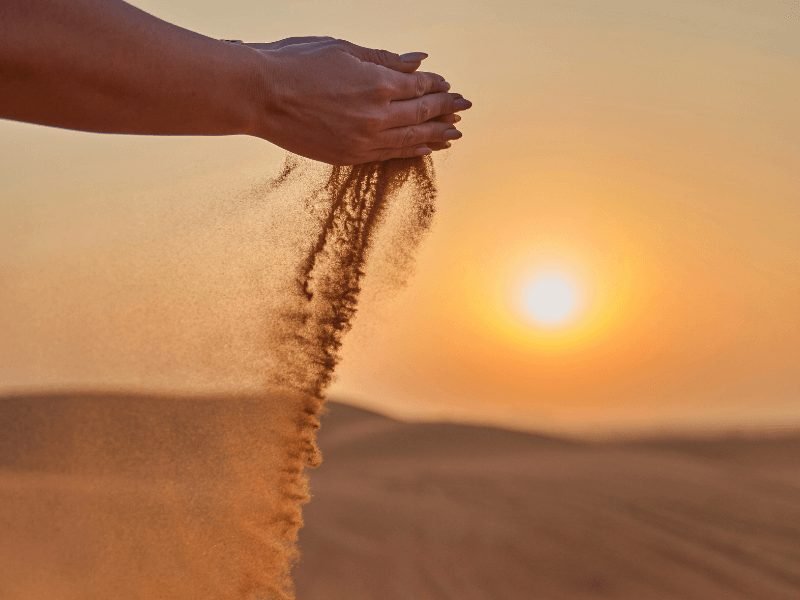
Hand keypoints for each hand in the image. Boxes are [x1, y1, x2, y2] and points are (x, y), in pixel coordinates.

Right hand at [247, 38, 471, 164]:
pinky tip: (425, 149)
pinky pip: (390, 155)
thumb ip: (385, 59)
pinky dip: (411, 151)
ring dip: (436, 135)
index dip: (436, 85)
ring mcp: (364, 140)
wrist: (259, 95)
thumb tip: (419, 61)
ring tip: (454, 134)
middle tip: (464, 109)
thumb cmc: (295, 63)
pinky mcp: (349, 156)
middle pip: (421, 114)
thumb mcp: (344, 49)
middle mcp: (376, 115)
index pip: (419, 86)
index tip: (448, 85)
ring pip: (410, 139)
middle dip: (446, 110)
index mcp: (377, 83)